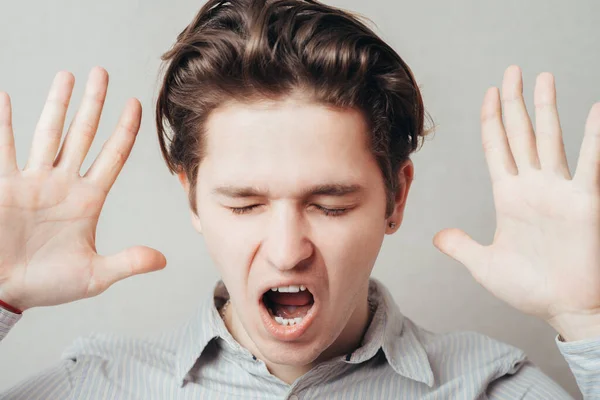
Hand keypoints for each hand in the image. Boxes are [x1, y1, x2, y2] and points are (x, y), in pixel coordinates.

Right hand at [0, 67, 166, 311]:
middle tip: (102, 73)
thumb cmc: (46, 285)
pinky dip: (3, 124)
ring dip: (57, 104)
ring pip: (48, 133)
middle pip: (83, 134)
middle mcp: (63, 184)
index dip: (125, 130)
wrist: (4, 292)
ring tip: (66, 75)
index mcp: (88, 200)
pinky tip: (4, 97)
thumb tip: (163, 260)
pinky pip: (4, 149)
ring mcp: (33, 182)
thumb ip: (128, 262)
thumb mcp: (94, 275)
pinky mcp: (4, 186)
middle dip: (93, 104)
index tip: (136, 104)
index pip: (112, 156)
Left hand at [433, 65, 599, 340]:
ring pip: (550, 140)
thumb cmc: (530, 289)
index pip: (496, 148)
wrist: (564, 309)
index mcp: (508, 196)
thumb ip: (461, 247)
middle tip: (511, 71)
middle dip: (514, 102)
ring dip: (546, 109)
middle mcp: (533, 187)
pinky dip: (594, 138)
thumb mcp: (485, 265)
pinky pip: (590, 164)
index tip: (488, 93)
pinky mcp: (584, 203)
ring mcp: (559, 191)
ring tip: (543, 78)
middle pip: (521, 134)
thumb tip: (437, 237)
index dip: (491, 120)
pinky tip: (595, 111)